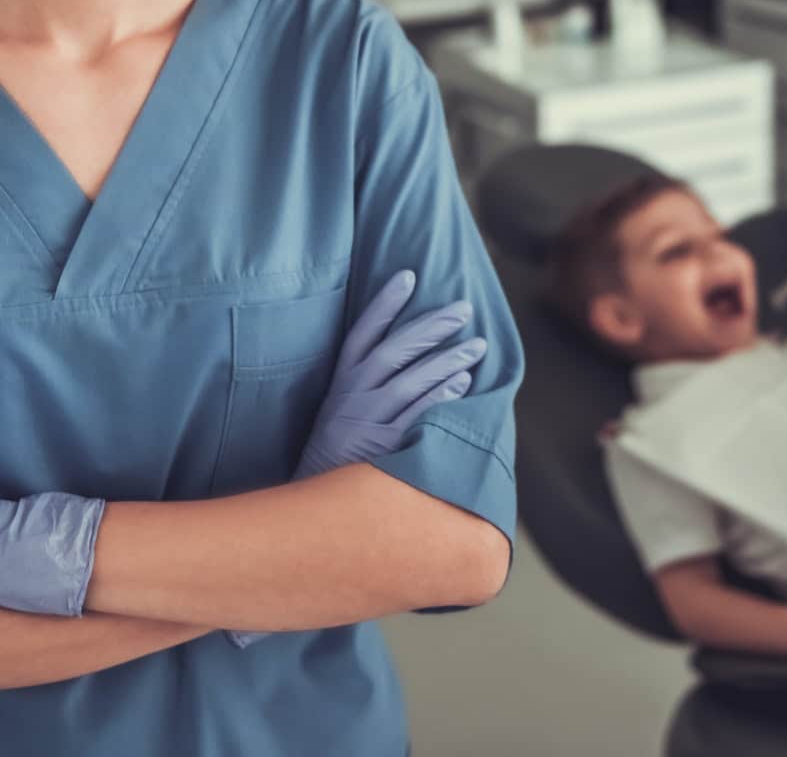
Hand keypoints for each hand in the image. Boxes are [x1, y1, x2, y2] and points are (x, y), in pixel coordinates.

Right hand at [228, 269, 482, 649]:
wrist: (310, 511)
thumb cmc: (331, 460)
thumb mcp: (336, 416)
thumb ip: (361, 389)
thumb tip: (398, 362)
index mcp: (339, 386)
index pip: (362, 334)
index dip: (384, 304)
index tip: (408, 276)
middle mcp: (352, 398)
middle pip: (395, 351)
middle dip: (431, 326)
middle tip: (463, 308)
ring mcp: (367, 423)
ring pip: (411, 382)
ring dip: (447, 360)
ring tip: (476, 345)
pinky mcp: (383, 449)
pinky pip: (416, 419)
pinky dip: (439, 400)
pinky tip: (462, 386)